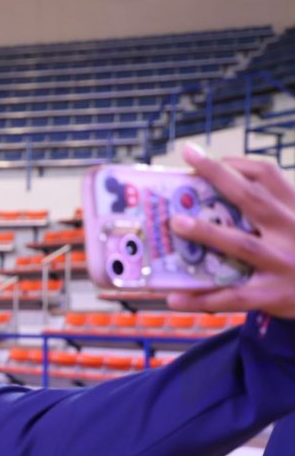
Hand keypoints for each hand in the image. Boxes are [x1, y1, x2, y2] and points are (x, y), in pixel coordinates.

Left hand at [167, 143, 294, 318]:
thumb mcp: (293, 226)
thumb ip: (267, 215)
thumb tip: (204, 207)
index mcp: (294, 211)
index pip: (268, 176)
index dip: (235, 163)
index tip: (199, 157)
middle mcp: (292, 231)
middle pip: (252, 199)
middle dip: (218, 177)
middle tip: (186, 163)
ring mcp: (284, 264)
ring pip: (242, 244)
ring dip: (207, 232)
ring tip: (175, 223)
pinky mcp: (274, 296)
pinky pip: (233, 296)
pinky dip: (202, 298)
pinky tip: (174, 298)